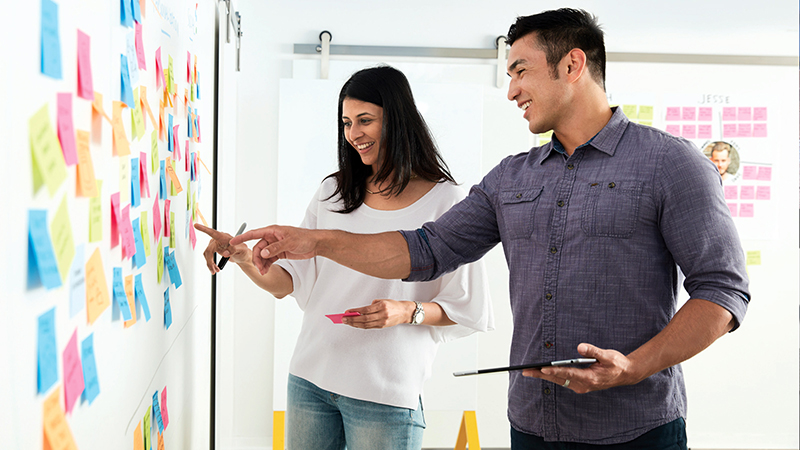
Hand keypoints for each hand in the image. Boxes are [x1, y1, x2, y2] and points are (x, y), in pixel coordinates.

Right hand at [194, 223, 251, 273]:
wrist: (242, 255)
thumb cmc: (242, 250)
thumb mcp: (241, 250)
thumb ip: (234, 250)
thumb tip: (224, 253)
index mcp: (223, 237)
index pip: (212, 232)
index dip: (204, 229)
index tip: (196, 225)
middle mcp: (217, 239)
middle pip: (208, 250)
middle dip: (210, 261)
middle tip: (214, 270)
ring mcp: (215, 244)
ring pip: (207, 254)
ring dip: (210, 264)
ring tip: (215, 271)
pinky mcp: (214, 249)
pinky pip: (208, 256)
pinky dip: (211, 263)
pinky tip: (215, 268)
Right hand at [230, 225, 318, 274]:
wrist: (315, 244)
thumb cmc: (304, 238)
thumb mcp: (290, 242)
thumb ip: (276, 248)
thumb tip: (263, 253)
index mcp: (272, 231)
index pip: (254, 234)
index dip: (242, 237)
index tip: (233, 241)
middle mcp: (271, 238)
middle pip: (258, 248)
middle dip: (256, 259)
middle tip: (259, 268)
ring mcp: (275, 246)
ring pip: (262, 255)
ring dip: (261, 264)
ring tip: (263, 272)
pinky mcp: (279, 253)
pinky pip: (268, 260)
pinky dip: (266, 265)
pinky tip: (266, 271)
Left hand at [341, 299, 413, 328]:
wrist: (404, 312)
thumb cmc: (393, 305)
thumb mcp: (383, 301)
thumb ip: (372, 305)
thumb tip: (360, 310)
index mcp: (382, 306)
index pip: (366, 309)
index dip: (355, 311)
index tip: (347, 312)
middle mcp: (383, 314)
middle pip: (364, 318)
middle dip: (352, 319)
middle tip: (344, 319)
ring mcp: (382, 322)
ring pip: (366, 324)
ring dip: (355, 324)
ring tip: (347, 322)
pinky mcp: (382, 326)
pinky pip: (369, 327)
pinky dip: (361, 326)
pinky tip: (355, 324)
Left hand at [521, 343, 638, 393]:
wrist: (625, 374)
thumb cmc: (616, 364)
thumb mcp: (607, 355)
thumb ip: (593, 351)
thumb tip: (579, 347)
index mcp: (590, 378)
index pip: (568, 374)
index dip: (554, 370)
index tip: (542, 368)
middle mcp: (583, 385)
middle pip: (559, 379)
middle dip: (541, 375)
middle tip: (525, 371)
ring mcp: (581, 386)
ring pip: (559, 381)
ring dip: (544, 376)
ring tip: (528, 371)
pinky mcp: (580, 385)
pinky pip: (563, 381)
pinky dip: (552, 376)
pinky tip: (542, 372)